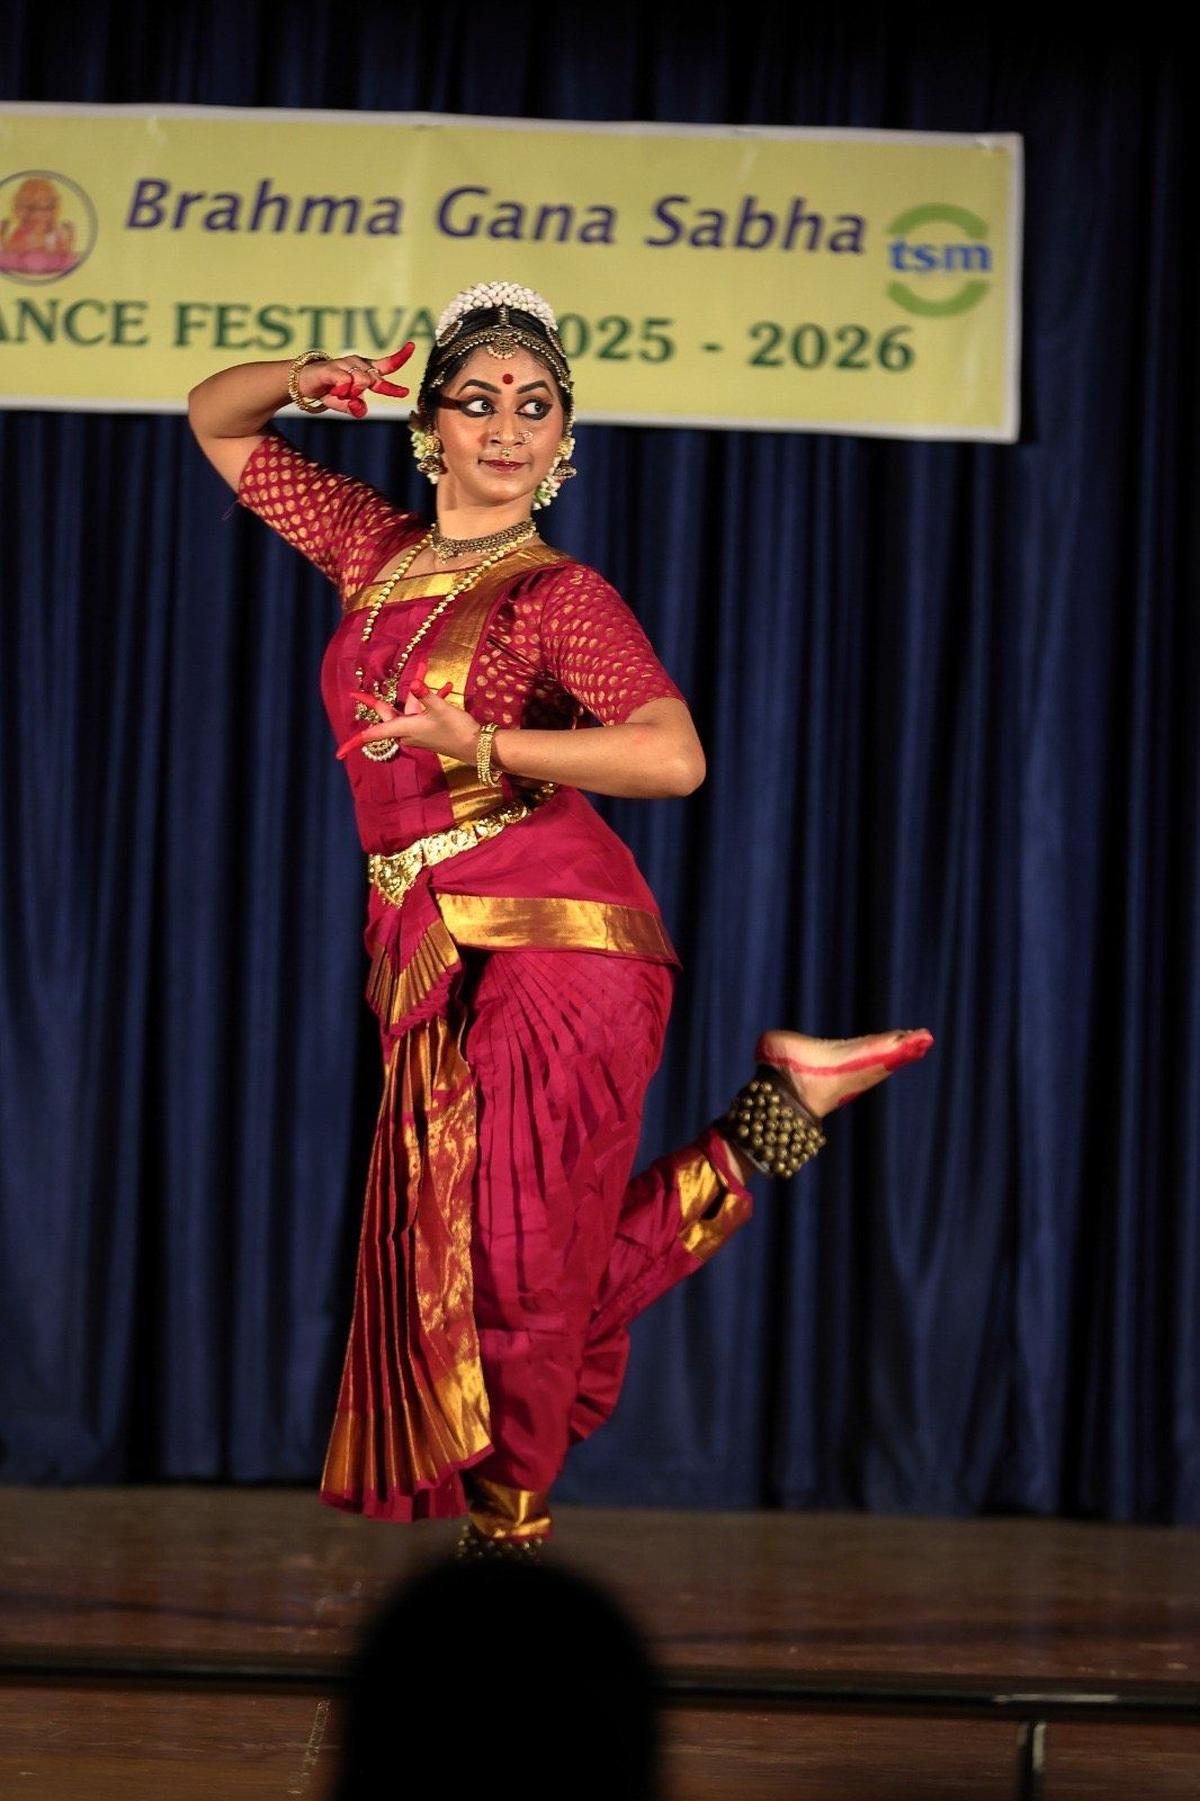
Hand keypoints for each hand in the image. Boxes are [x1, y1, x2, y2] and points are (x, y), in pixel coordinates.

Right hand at [296, 341, 414, 417]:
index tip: (412, 346)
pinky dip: (341, 392)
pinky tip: (333, 391)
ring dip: (353, 393)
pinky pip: (345, 382)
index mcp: (365, 370)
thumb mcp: (345, 404)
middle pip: (376, 379)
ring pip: (362, 381)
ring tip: (340, 394)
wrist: (304, 384)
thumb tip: (362, 410)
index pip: (386, 364)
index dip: (399, 357)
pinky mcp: (331, 368)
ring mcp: (344, 364)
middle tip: (357, 397)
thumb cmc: (329, 391)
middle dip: (378, 391)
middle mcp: (357, 364)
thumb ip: (355, 408)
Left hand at [336, 669, 478, 763]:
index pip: (373, 736)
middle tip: (355, 694)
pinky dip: (430, 699)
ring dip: (415, 692)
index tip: (338, 754)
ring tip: (424, 667)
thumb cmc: (457, 731)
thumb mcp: (442, 709)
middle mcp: (407, 732)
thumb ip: (426, 694)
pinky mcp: (429, 729)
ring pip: (407, 709)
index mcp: (404, 728)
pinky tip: (446, 685)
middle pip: (386, 715)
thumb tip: (413, 682)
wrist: (478, 748)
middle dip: (376, 701)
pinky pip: (422, 711)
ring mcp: (418, 731)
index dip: (354, 743)